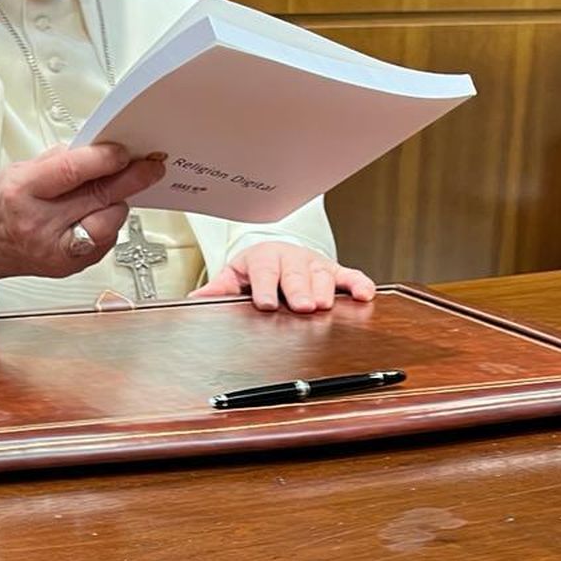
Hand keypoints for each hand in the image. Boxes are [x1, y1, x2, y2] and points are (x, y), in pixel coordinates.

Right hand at [0, 143, 165, 292]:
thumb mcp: (21, 169)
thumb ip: (62, 160)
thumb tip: (102, 150)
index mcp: (22, 192)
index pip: (73, 171)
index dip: (105, 159)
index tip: (126, 151)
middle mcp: (38, 225)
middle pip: (98, 198)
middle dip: (130, 179)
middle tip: (151, 165)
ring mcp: (55, 251)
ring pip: (108, 223)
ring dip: (117, 203)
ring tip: (111, 192)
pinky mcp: (68, 267)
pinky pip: (104, 242)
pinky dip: (108, 225)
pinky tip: (99, 215)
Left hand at [190, 242, 375, 312]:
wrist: (276, 253)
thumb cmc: (256, 269)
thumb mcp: (234, 276)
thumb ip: (218, 289)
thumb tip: (195, 299)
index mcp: (264, 258)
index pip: (264, 271)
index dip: (265, 286)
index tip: (266, 303)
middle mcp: (291, 258)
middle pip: (295, 273)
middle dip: (298, 289)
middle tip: (300, 305)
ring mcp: (313, 264)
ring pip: (321, 275)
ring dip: (323, 290)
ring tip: (324, 306)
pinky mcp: (333, 272)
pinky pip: (349, 276)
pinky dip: (358, 284)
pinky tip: (365, 295)